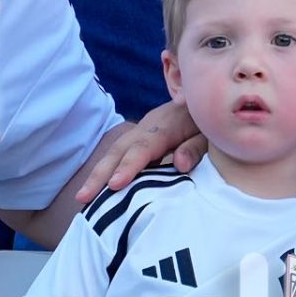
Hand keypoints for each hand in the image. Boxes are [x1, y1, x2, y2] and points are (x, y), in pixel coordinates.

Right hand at [73, 100, 206, 205]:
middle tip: (83, 198)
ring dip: (98, 173)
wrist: (208, 98)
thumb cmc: (212, 120)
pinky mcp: (142, 137)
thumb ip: (196, 147)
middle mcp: (149, 126)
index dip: (128, 166)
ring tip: (83, 198)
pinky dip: (108, 170)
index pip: (143, 148)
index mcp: (167, 125)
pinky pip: (122, 153)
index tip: (114, 184)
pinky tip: (99, 190)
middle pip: (119, 149)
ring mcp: (143, 130)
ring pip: (116, 151)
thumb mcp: (212, 134)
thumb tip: (180, 165)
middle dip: (99, 173)